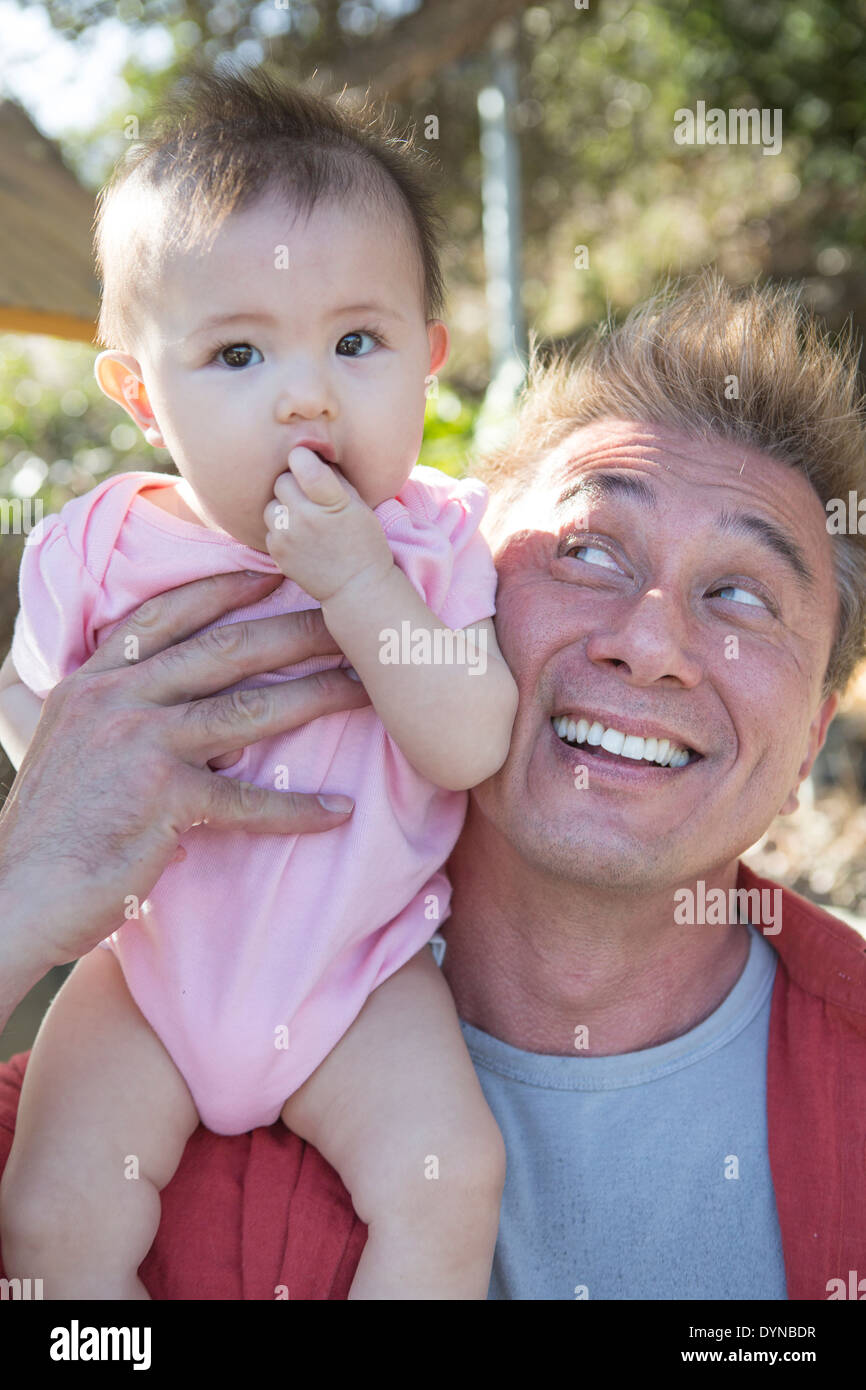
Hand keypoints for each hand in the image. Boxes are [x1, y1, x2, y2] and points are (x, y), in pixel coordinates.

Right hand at [0, 570, 369, 981]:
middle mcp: (117, 699)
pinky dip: (296, 809)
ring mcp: (140, 744)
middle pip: (226, 649)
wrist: (14, 895)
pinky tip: (338, 812)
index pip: (166, 614)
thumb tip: (161, 704)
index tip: (274, 573)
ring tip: (366, 691)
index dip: (223, 588)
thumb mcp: (67, 748)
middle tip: (350, 620)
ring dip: (316, 696)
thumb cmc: (47, 832)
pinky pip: (247, 801)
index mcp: (94, 680)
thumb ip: (109, 716)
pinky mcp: (162, 799)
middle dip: (295, 630)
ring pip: (248, 708)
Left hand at [263, 446, 393, 602]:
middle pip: (281, 481)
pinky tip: (300, 537)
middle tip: (310, 497)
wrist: (357, 586)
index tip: (308, 462)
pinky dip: (281, 529)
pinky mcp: (276, 552)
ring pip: (271, 505)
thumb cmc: (363, 541)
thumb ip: (333, 477)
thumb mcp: (359, 504)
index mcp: (331, 501)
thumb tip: (310, 456)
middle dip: (293, 484)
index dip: (302, 457)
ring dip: (283, 507)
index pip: (301, 462)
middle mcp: (305, 517)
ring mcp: (288, 536)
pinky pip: (270, 528)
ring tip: (303, 518)